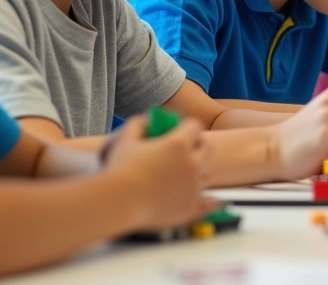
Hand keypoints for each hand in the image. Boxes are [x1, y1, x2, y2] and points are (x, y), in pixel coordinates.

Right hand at [102, 114, 216, 231]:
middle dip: (198, 144)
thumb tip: (148, 121)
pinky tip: (210, 199)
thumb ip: (139, 124)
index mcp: (179, 143)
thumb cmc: (119, 169)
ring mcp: (194, 186)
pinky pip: (209, 202)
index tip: (180, 130)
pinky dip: (209, 199)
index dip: (187, 126)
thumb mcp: (126, 138)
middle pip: (207, 147)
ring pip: (207, 173)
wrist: (117, 203)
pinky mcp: (191, 207)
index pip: (194, 126)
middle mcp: (192, 163)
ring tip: (184, 172)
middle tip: (187, 149)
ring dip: (199, 169)